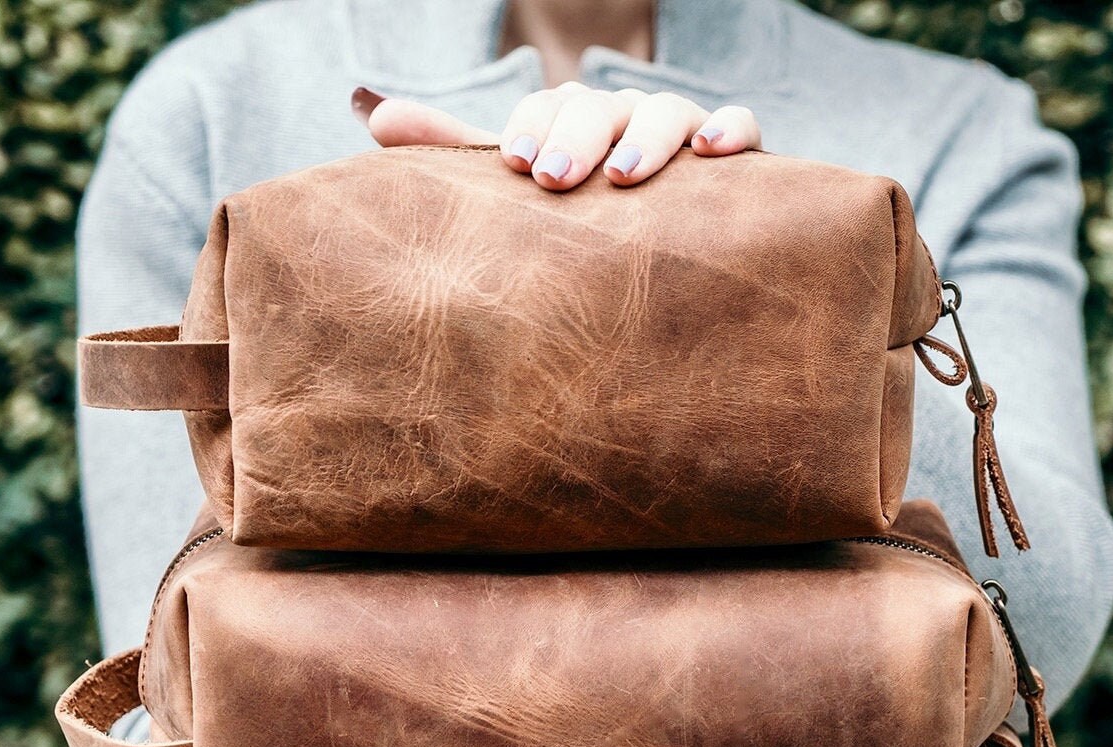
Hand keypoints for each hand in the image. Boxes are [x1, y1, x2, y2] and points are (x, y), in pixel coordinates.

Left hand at [352, 83, 761, 190]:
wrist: (648, 274)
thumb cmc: (571, 229)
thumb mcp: (511, 192)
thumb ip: (450, 151)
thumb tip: (368, 108)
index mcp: (573, 122)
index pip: (551, 107)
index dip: (533, 128)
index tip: (514, 165)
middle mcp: (625, 121)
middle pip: (604, 106)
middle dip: (577, 136)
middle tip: (553, 180)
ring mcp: (681, 138)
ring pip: (669, 111)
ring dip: (647, 138)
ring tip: (625, 178)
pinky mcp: (735, 165)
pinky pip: (744, 130)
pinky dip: (733, 131)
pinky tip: (712, 154)